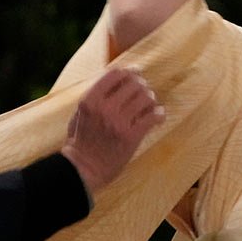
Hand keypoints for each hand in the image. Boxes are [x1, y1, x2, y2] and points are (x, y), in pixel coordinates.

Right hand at [60, 67, 164, 194]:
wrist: (84, 169)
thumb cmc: (82, 140)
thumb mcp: (81, 112)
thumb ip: (97, 95)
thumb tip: (120, 75)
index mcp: (90, 100)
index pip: (116, 73)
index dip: (130, 71)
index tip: (137, 74)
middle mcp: (104, 108)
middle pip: (134, 83)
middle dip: (142, 86)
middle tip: (144, 94)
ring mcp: (118, 122)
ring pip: (146, 97)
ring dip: (151, 100)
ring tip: (149, 106)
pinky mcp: (131, 136)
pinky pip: (154, 116)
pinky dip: (159, 114)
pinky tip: (158, 116)